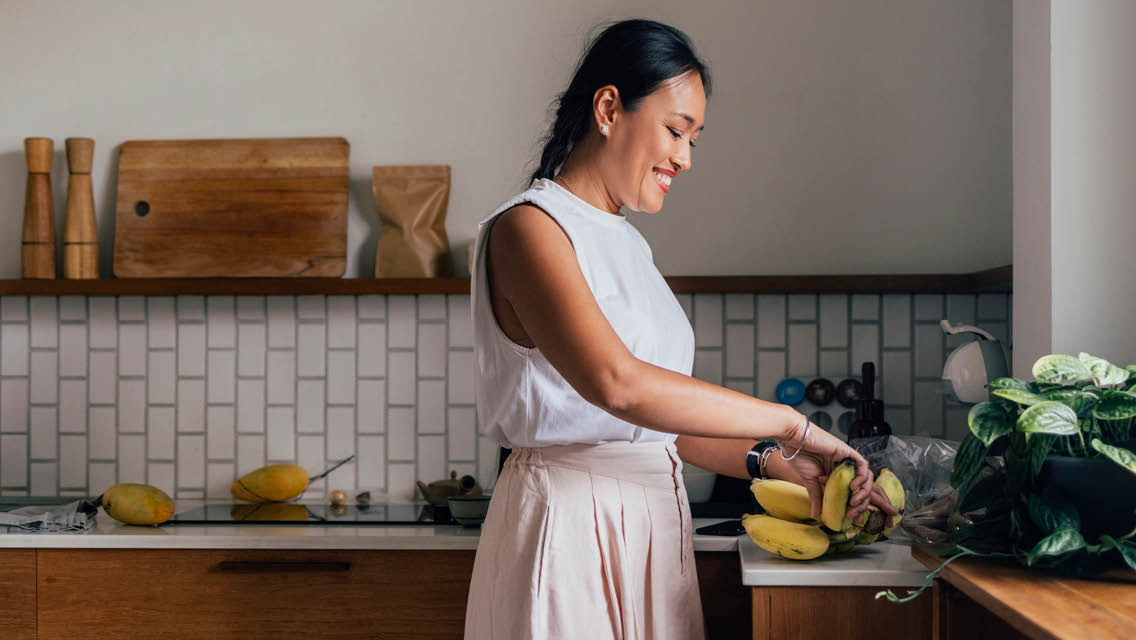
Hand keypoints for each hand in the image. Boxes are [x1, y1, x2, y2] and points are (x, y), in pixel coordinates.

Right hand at [779, 418, 897, 523]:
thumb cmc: (799, 456)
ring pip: (867, 478)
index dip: (857, 506)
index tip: (852, 518)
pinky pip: (863, 466)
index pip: (853, 492)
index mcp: (837, 474)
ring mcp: (848, 460)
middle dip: (864, 503)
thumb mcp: (809, 481)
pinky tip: (852, 486)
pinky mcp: (848, 452)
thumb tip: (815, 514)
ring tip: (854, 502)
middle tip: (854, 514)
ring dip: (864, 493)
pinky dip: (862, 477)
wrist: (793, 440)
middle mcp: (845, 467)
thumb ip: (816, 496)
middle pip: (864, 487)